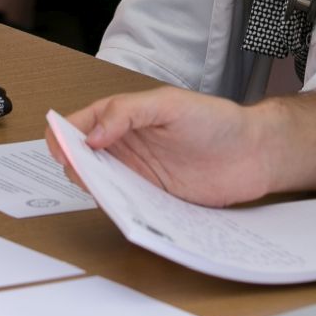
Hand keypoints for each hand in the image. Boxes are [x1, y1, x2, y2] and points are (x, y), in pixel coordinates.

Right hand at [49, 89, 279, 208]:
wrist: (254, 153)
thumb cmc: (215, 119)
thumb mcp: (169, 104)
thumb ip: (127, 113)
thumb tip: (91, 135)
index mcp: (122, 117)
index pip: (79, 124)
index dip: (63, 137)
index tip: (62, 152)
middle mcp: (125, 146)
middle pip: (82, 159)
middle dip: (75, 168)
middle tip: (83, 176)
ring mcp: (138, 174)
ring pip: (100, 185)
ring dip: (95, 191)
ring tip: (102, 194)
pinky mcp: (153, 199)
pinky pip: (126, 206)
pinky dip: (119, 209)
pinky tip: (122, 211)